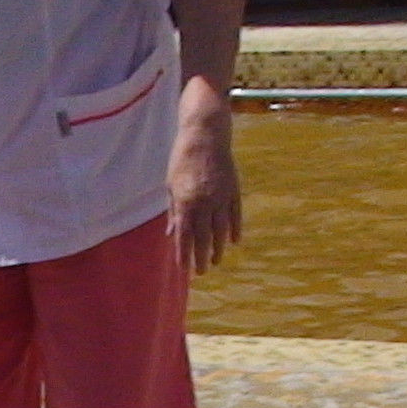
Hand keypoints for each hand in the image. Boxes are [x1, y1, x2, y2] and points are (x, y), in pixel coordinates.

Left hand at [166, 109, 241, 274]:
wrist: (205, 135)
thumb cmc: (182, 160)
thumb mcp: (171, 185)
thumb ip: (173, 211)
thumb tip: (172, 234)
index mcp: (185, 201)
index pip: (184, 235)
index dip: (184, 254)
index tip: (183, 269)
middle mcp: (204, 202)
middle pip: (203, 236)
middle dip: (202, 256)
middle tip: (202, 272)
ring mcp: (221, 196)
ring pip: (221, 229)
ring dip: (219, 247)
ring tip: (217, 261)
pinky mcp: (234, 189)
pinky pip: (235, 214)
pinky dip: (235, 228)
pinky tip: (234, 241)